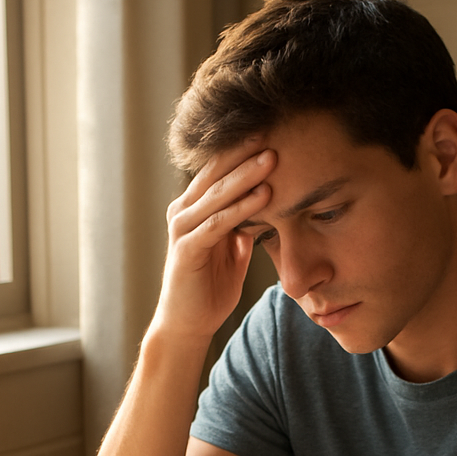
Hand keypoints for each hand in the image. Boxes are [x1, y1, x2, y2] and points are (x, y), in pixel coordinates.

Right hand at [155, 139, 277, 339]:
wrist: (188, 324)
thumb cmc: (210, 288)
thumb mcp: (233, 251)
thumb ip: (243, 227)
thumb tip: (264, 207)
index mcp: (194, 208)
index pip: (219, 171)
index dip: (243, 151)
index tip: (272, 132)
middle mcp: (183, 211)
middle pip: (216, 173)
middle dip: (245, 152)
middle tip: (273, 131)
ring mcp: (182, 228)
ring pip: (217, 194)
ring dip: (247, 175)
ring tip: (273, 158)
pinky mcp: (187, 248)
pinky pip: (218, 222)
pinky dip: (242, 208)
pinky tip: (264, 196)